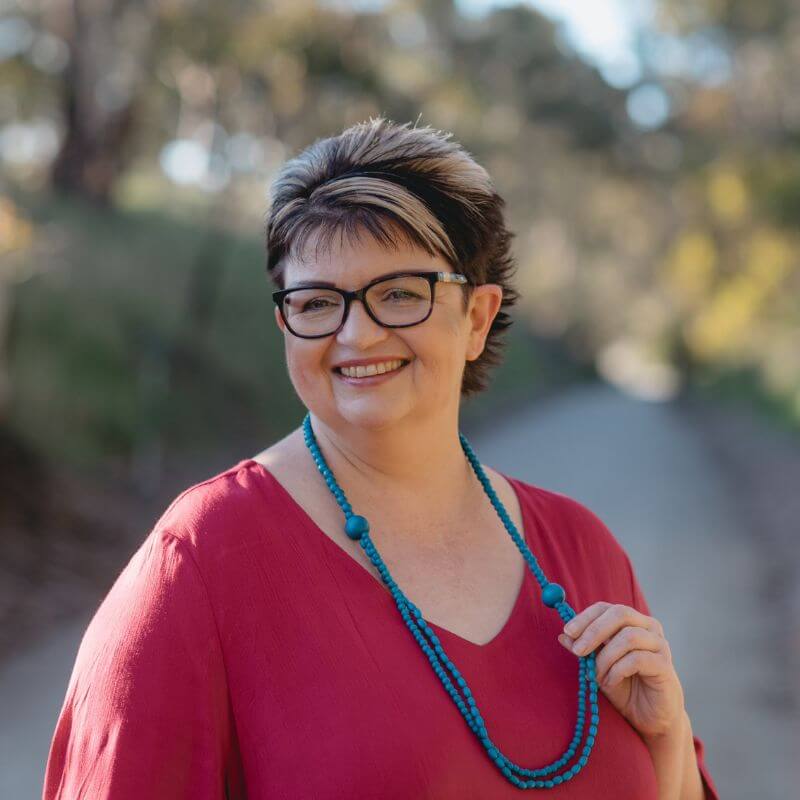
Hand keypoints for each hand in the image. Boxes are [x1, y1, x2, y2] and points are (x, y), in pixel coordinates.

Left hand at [558, 602, 684, 740]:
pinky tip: (611, 682)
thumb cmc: (624, 687)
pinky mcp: (664, 665)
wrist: (650, 718)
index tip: (567, 631)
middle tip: (578, 650)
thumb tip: (563, 636)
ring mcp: (660, 645)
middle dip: (594, 631)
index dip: (585, 617)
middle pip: (620, 614)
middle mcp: (649, 627)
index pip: (606, 608)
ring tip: (596, 675)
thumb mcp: (597, 666)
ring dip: (605, 657)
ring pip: (628, 637)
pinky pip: (637, 659)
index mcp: (632, 621)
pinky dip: (617, 670)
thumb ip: (584, 650)